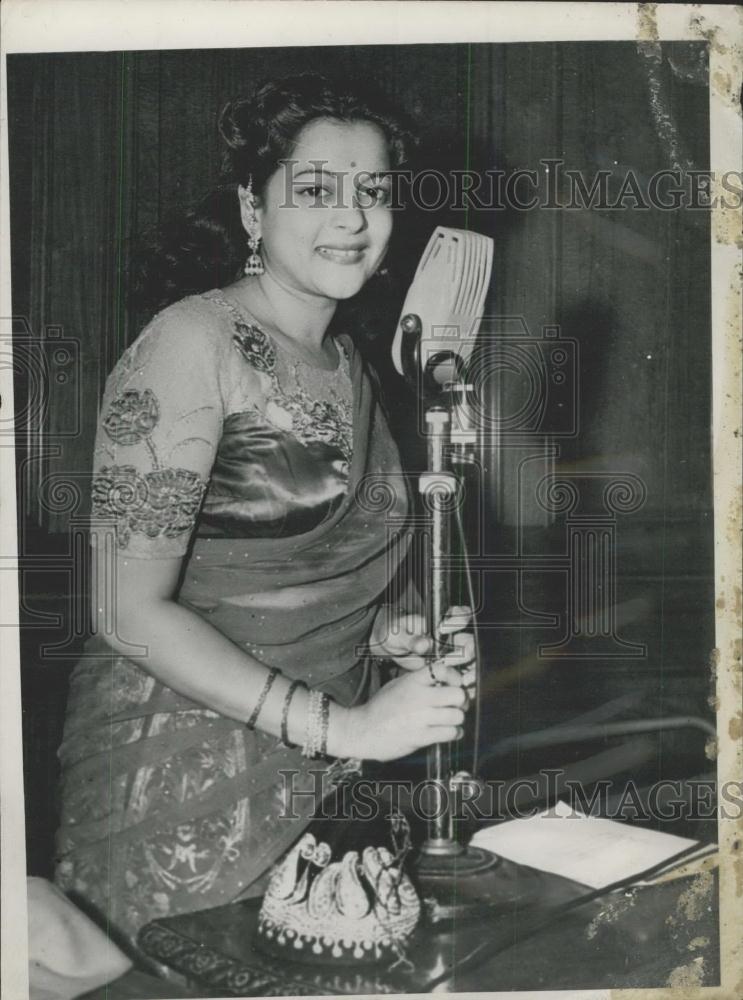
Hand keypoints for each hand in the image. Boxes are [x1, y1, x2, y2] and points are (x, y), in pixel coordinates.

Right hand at [342, 658, 470, 761]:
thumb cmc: (380, 707)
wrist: (363, 730)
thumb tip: (444, 680)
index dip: (455, 676)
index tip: (455, 683)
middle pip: (457, 695)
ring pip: (457, 716)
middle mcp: (418, 697)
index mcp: (412, 681)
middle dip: (460, 701)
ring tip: (450, 720)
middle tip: (457, 705)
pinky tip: (447, 732)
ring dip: (456, 719)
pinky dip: (453, 733)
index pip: (443, 670)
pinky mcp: (421, 737)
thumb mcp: (398, 684)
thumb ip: (419, 681)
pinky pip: (450, 733)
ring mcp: (420, 718)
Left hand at [370, 604, 475, 683]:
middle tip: (453, 659)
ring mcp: (450, 651)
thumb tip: (424, 645)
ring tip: (464, 679)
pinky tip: (463, 686)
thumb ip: (411, 639)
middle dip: (467, 650)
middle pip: (469, 639)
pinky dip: (465, 680)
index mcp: (439, 621)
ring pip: (470, 659)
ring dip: (470, 668)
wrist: (390, 649)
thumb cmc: (394, 634)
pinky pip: (462, 673)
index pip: (459, 614)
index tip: (443, 628)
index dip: (458, 619)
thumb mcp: (398, 634)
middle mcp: (449, 635)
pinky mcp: (448, 667)